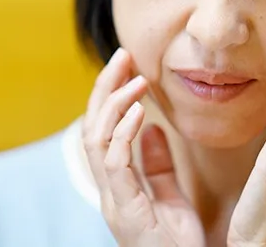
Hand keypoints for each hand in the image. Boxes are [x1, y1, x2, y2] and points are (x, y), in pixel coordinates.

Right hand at [82, 48, 205, 246]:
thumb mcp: (172, 200)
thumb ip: (158, 167)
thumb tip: (153, 130)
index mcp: (119, 185)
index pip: (103, 130)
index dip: (111, 96)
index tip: (128, 66)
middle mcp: (109, 190)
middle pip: (93, 127)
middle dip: (105, 88)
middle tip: (122, 56)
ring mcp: (113, 200)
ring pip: (97, 140)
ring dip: (114, 103)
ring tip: (134, 77)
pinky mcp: (125, 210)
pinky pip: (116, 163)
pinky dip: (123, 132)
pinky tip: (139, 110)